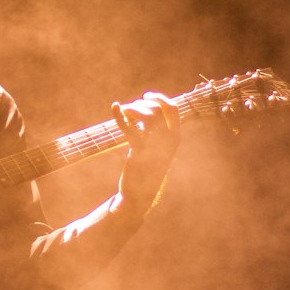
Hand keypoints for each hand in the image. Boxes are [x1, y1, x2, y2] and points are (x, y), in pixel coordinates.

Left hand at [112, 91, 179, 215]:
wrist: (139, 193)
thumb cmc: (147, 168)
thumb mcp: (158, 148)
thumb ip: (158, 130)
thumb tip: (148, 106)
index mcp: (175, 138)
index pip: (173, 109)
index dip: (160, 98)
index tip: (146, 96)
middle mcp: (168, 140)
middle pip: (157, 109)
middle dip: (142, 104)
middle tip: (131, 110)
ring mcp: (155, 145)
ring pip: (146, 115)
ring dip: (133, 109)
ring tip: (124, 113)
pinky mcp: (138, 151)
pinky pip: (129, 128)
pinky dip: (119, 115)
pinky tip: (114, 107)